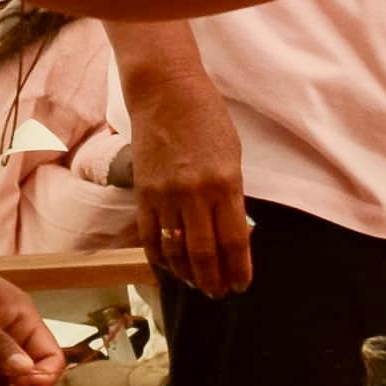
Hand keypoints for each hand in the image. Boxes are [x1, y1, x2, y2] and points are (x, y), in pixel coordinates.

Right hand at [120, 59, 253, 296]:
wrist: (165, 92)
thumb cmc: (206, 118)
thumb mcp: (232, 155)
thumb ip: (232, 195)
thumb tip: (233, 233)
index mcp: (225, 183)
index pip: (234, 240)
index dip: (238, 269)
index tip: (241, 285)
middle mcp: (195, 194)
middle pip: (205, 253)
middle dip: (214, 280)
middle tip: (219, 294)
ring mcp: (166, 195)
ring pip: (176, 250)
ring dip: (187, 274)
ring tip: (196, 284)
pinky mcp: (143, 193)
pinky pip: (150, 236)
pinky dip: (160, 257)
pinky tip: (169, 267)